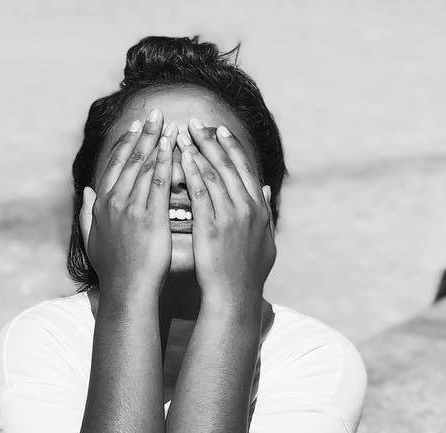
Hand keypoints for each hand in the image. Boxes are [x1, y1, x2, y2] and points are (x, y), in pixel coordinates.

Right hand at [79, 108, 172, 296]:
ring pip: (145, 166)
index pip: (114, 166)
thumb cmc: (114, 271)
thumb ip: (86, 214)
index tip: (136, 127)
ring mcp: (131, 208)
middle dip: (144, 134)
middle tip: (155, 113)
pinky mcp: (149, 217)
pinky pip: (158, 182)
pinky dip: (166, 161)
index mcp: (101, 205)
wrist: (127, 291)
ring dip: (157, 142)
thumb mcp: (92, 241)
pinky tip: (174, 146)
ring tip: (169, 124)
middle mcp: (113, 202)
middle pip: (130, 160)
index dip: (126, 144)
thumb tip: (86, 192)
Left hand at [177, 118, 275, 303]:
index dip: (232, 147)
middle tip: (196, 122)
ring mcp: (231, 217)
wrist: (235, 298)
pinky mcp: (213, 227)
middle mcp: (248, 208)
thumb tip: (263, 189)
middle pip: (229, 165)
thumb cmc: (247, 275)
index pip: (245, 169)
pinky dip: (192, 172)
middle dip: (212, 141)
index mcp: (259, 209)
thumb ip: (264, 213)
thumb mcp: (264, 242)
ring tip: (182, 135)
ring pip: (214, 173)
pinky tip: (181, 159)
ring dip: (197, 150)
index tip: (220, 131)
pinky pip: (201, 192)